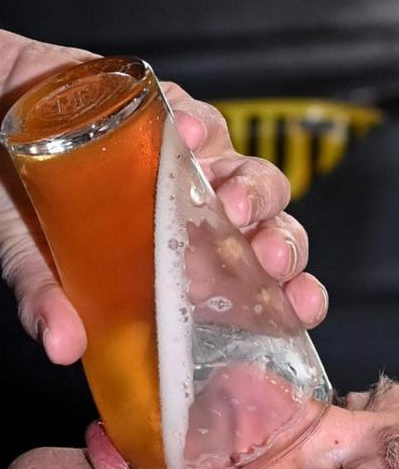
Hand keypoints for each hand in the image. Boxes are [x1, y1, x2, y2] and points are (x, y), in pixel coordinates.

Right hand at [0, 31, 327, 365]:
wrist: (8, 125)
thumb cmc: (35, 205)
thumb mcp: (34, 261)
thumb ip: (46, 301)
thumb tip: (59, 346)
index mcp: (190, 273)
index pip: (259, 296)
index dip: (289, 302)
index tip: (300, 308)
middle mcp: (209, 226)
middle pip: (274, 239)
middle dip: (280, 248)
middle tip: (264, 257)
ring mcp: (203, 173)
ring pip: (260, 182)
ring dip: (254, 193)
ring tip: (226, 200)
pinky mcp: (184, 121)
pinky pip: (208, 124)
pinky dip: (200, 128)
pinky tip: (184, 134)